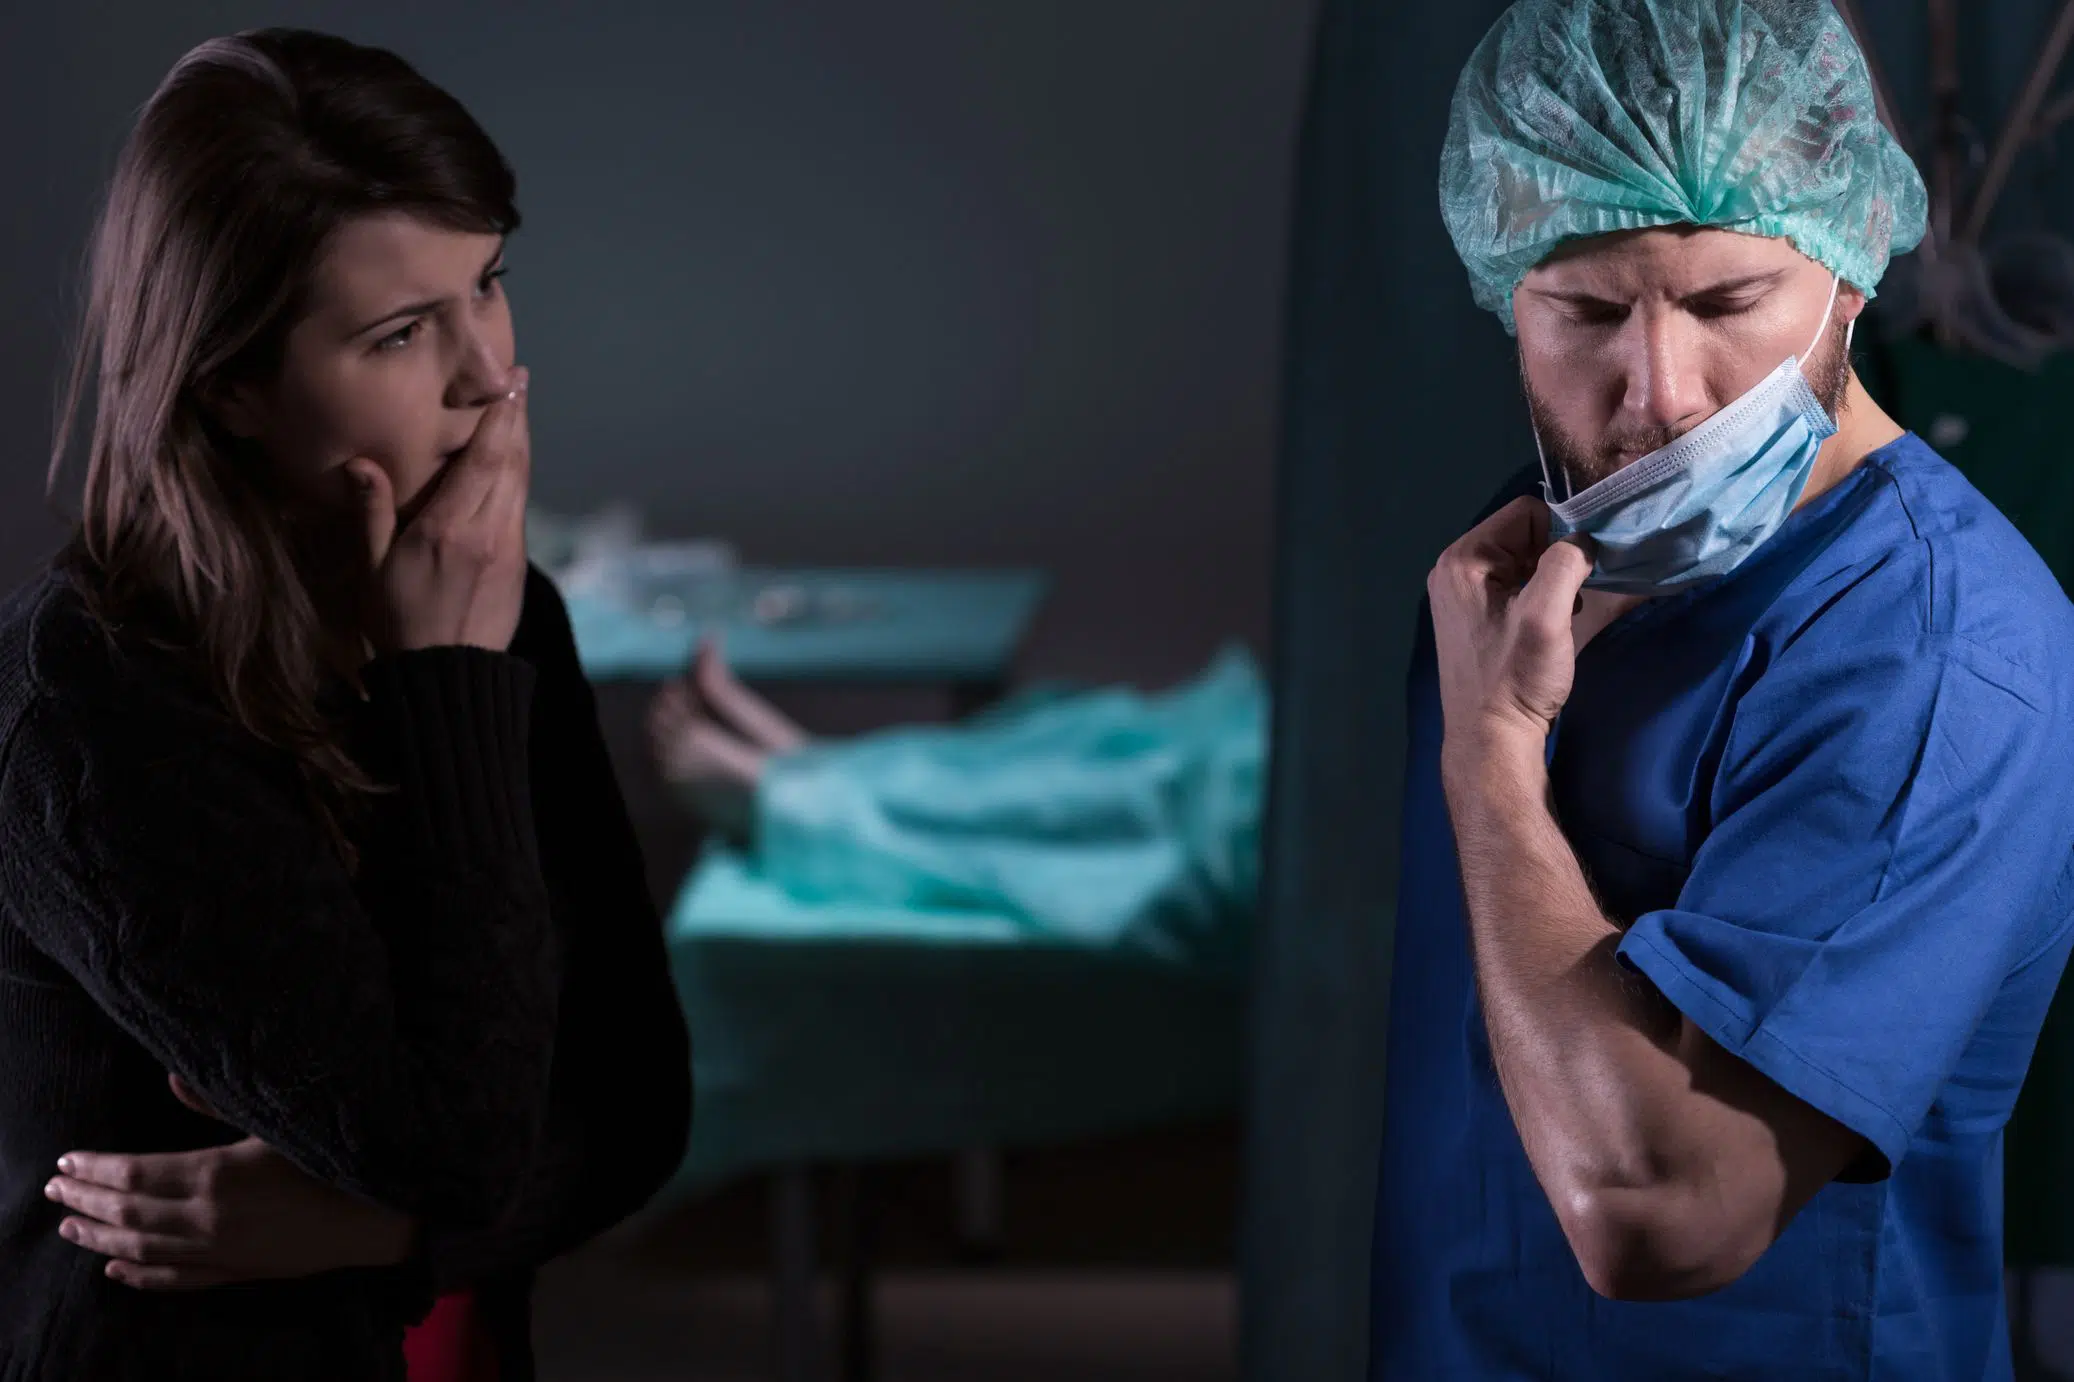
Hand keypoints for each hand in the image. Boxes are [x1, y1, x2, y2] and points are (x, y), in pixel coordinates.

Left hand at [44, 1075, 415, 1289]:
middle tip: (54, 1189)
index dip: (95, 1169)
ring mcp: (219, 1251)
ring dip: (99, 1237)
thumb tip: (172, 1076)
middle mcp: (207, 1218)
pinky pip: (175, 1279)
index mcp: (214, 1174)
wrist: (379, 1212)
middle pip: (128, 1212)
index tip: (65, 1161)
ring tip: (69, 1226)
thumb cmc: (332, 1157)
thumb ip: (218, 1102)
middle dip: (86, 1200)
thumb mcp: (277, 1120)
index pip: (134, 1174)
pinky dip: (139, 1276)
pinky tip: (115, 1269)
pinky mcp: (237, 1272)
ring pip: (142, 1248)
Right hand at [345, 366, 531, 653]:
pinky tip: (511, 464)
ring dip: (521, 445)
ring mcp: (509, 549)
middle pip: (512, 462)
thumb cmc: (397, 624)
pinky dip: (518, 478)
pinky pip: (519, 508)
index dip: (501, 417)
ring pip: (521, 483)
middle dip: (517, 419)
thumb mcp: (370, 569)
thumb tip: (360, 463)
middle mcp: (488, 532)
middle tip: (520, 381)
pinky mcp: (517, 565)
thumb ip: (371, 512)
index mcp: (449, 528)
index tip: (511, 383)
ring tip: (518, 410)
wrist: (447, 679)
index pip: (485, 459)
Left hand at [1427, 496, 1594, 754]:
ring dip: (1553, 581)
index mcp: (1462, 559)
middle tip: (1571, 597)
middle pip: (1524, 535)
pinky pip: (1517, 585)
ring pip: (1525, 561)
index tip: (1579, 568)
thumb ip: (1565, 562)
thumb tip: (1583, 538)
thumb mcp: (1547, 614)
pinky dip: (1541, 598)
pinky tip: (1550, 626)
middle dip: (1557, 559)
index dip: (1561, 533)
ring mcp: (1462, 595)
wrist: (1492, 740)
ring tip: (1561, 615)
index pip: (1525, 511)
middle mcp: (1454, 569)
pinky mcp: (1475, 617)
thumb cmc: (1516, 676)